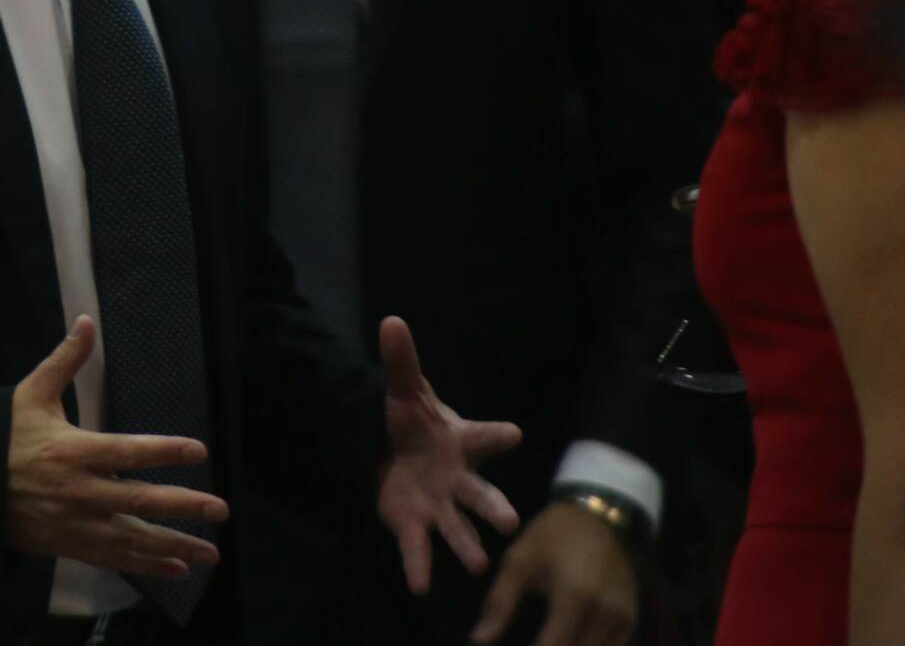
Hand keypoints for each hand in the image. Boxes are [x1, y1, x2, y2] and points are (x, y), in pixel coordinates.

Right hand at [5, 316, 229, 580]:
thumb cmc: (3, 437)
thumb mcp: (31, 394)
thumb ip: (65, 361)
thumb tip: (86, 322)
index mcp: (73, 450)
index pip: (128, 450)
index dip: (164, 450)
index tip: (197, 450)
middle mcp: (80, 490)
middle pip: (140, 500)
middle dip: (183, 506)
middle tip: (220, 508)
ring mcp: (76, 523)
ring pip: (133, 538)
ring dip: (174, 546)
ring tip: (211, 553)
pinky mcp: (69, 544)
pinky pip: (115, 558)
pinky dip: (146, 566)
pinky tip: (176, 569)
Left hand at [374, 316, 522, 594]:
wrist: (394, 453)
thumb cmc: (413, 423)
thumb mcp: (403, 391)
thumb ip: (401, 361)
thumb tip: (391, 320)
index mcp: (461, 442)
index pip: (484, 437)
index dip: (498, 435)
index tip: (513, 434)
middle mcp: (458, 478)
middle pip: (481, 494)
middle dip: (495, 508)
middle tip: (509, 522)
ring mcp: (440, 505)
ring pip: (458, 527)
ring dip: (467, 545)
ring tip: (478, 565)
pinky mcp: (415, 525)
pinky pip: (419, 547)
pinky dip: (419, 565)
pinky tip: (420, 585)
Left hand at [470, 502, 639, 645]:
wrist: (600, 514)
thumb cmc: (554, 535)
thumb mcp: (520, 560)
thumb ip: (499, 603)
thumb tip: (478, 640)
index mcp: (575, 598)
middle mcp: (605, 615)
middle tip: (532, 642)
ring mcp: (623, 620)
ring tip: (547, 642)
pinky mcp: (631, 621)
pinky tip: (570, 643)